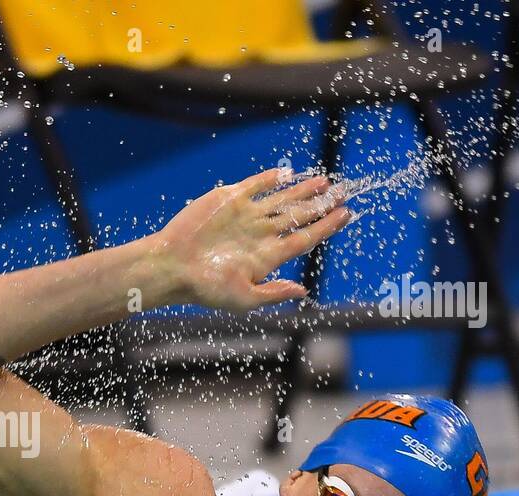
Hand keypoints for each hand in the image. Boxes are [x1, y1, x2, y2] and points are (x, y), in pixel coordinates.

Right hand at [152, 168, 350, 312]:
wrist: (171, 266)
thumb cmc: (204, 288)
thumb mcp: (243, 298)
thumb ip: (274, 293)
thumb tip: (303, 290)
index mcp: (267, 257)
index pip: (305, 238)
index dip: (327, 226)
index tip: (347, 214)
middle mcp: (260, 234)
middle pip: (298, 216)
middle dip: (321, 204)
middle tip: (342, 192)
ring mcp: (246, 216)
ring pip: (281, 199)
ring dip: (302, 190)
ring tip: (323, 182)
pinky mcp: (228, 200)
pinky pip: (255, 186)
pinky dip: (270, 179)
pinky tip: (287, 174)